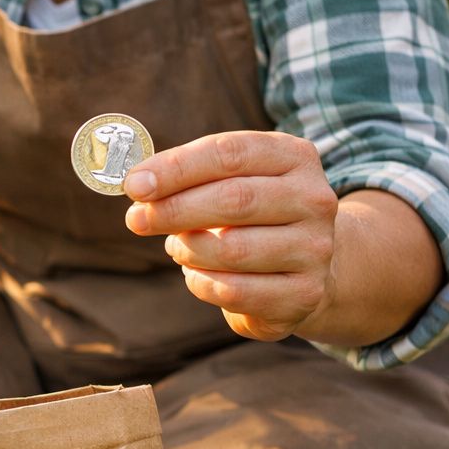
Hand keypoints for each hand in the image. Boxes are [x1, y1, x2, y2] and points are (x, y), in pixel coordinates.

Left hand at [123, 131, 338, 341]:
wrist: (305, 269)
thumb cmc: (251, 217)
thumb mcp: (230, 183)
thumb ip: (188, 178)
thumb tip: (138, 184)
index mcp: (294, 157)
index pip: (229, 154)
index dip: (177, 168)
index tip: (135, 184)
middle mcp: (313, 200)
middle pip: (234, 199)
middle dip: (174, 210)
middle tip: (136, 219)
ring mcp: (314, 249)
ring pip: (231, 250)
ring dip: (188, 249)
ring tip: (176, 247)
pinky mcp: (304, 294)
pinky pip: (233, 291)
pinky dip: (200, 282)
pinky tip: (196, 274)